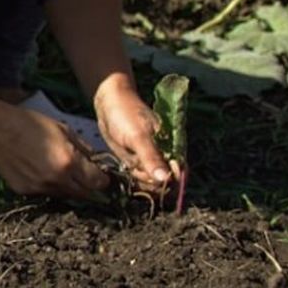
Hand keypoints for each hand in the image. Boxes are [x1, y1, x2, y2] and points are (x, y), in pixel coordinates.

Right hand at [0, 105, 109, 199]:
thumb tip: (96, 161)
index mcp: (69, 162)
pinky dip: (48, 185)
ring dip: (68, 187)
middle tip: (85, 176)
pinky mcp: (25, 191)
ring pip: (65, 195)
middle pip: (84, 194)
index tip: (102, 176)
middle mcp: (56, 179)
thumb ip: (83, 148)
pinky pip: (45, 193)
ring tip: (60, 171)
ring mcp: (40, 187)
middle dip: (88, 186)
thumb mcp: (63, 129)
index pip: (98, 183)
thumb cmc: (29, 123)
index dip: (103, 180)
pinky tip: (40, 170)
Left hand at [94, 77, 173, 192]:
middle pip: (164, 183)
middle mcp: (165, 157)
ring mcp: (150, 159)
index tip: (152, 180)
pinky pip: (139, 176)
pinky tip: (125, 165)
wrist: (108, 103)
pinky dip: (133, 175)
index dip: (168, 184)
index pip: (179, 176)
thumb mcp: (138, 136)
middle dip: (150, 182)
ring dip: (140, 179)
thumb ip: (152, 158)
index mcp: (173, 149)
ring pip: (150, 181)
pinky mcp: (137, 160)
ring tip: (130, 161)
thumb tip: (165, 179)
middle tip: (136, 167)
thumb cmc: (127, 115)